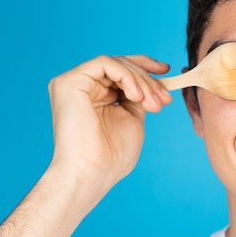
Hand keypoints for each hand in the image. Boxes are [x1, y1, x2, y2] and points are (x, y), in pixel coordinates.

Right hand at [47, 54, 171, 203]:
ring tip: (152, 103)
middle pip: (120, 65)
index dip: (144, 67)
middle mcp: (81, 86)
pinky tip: (136, 96)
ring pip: (116, 63)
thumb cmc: (111, 156)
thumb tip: (154, 81)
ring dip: (141, 80)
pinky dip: (127, 76)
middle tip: (163, 99)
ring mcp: (73, 83)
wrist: (93, 173)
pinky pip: (105, 63)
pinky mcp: (69, 82)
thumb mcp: (132, 119)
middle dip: (148, 79)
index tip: (166, 72)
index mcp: (94, 94)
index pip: (120, 70)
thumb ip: (138, 98)